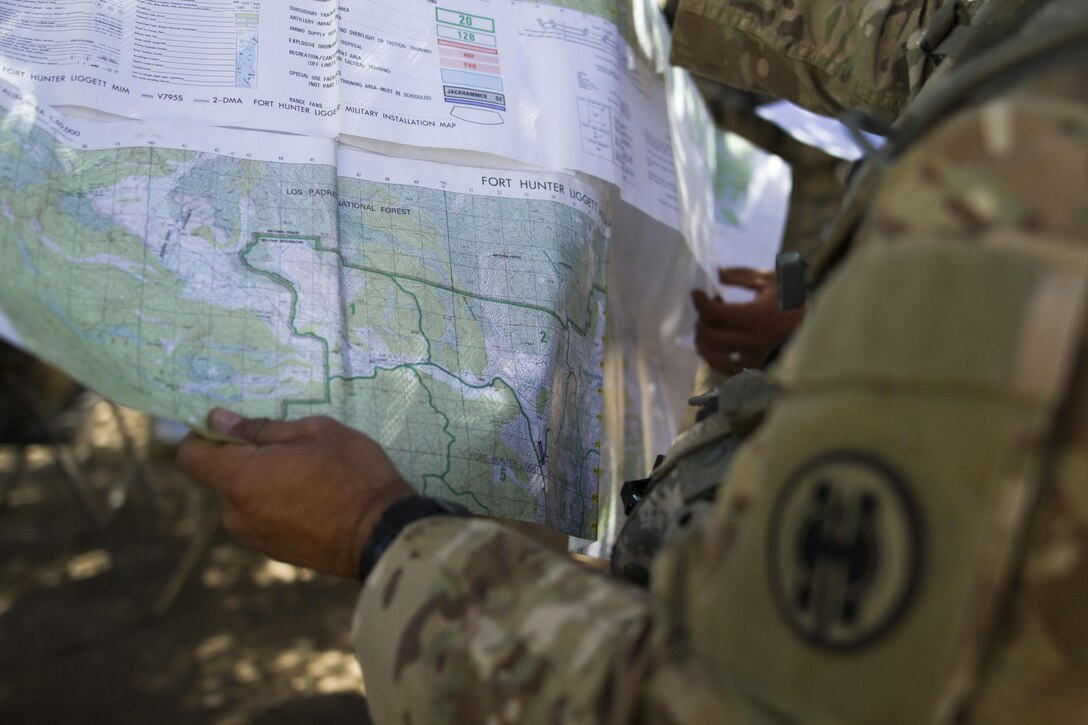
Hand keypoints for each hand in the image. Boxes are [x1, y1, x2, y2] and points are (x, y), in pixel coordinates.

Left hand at [176, 409, 412, 578]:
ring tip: (308, 477)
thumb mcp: (315, 433)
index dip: (203, 437)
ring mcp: (254, 537)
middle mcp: (237, 513)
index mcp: (241, 478)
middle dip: (244, 459)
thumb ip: (261, 428)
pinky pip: (262, 519)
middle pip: (220, 478)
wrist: (382, 534)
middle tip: (290, 450)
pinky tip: (314, 500)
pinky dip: (277, 505)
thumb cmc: (353, 474)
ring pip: (243, 499)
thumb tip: (218, 420)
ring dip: (263, 483)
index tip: (233, 428)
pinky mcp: (274, 551)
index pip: (190, 457)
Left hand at [691, 267, 804, 373]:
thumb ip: (741, 276)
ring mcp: (754, 359)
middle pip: (711, 335)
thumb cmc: (795, 300)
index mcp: (758, 317)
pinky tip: (715, 344)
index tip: (696, 293)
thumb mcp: (771, 281)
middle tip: (705, 310)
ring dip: (702, 340)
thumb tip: (716, 273)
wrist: (820, 327)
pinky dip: (713, 355)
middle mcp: (754, 342)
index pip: (716, 314)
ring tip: (705, 327)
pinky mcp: (755, 370)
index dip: (701, 303)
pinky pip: (724, 367)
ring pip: (713, 356)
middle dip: (701, 320)